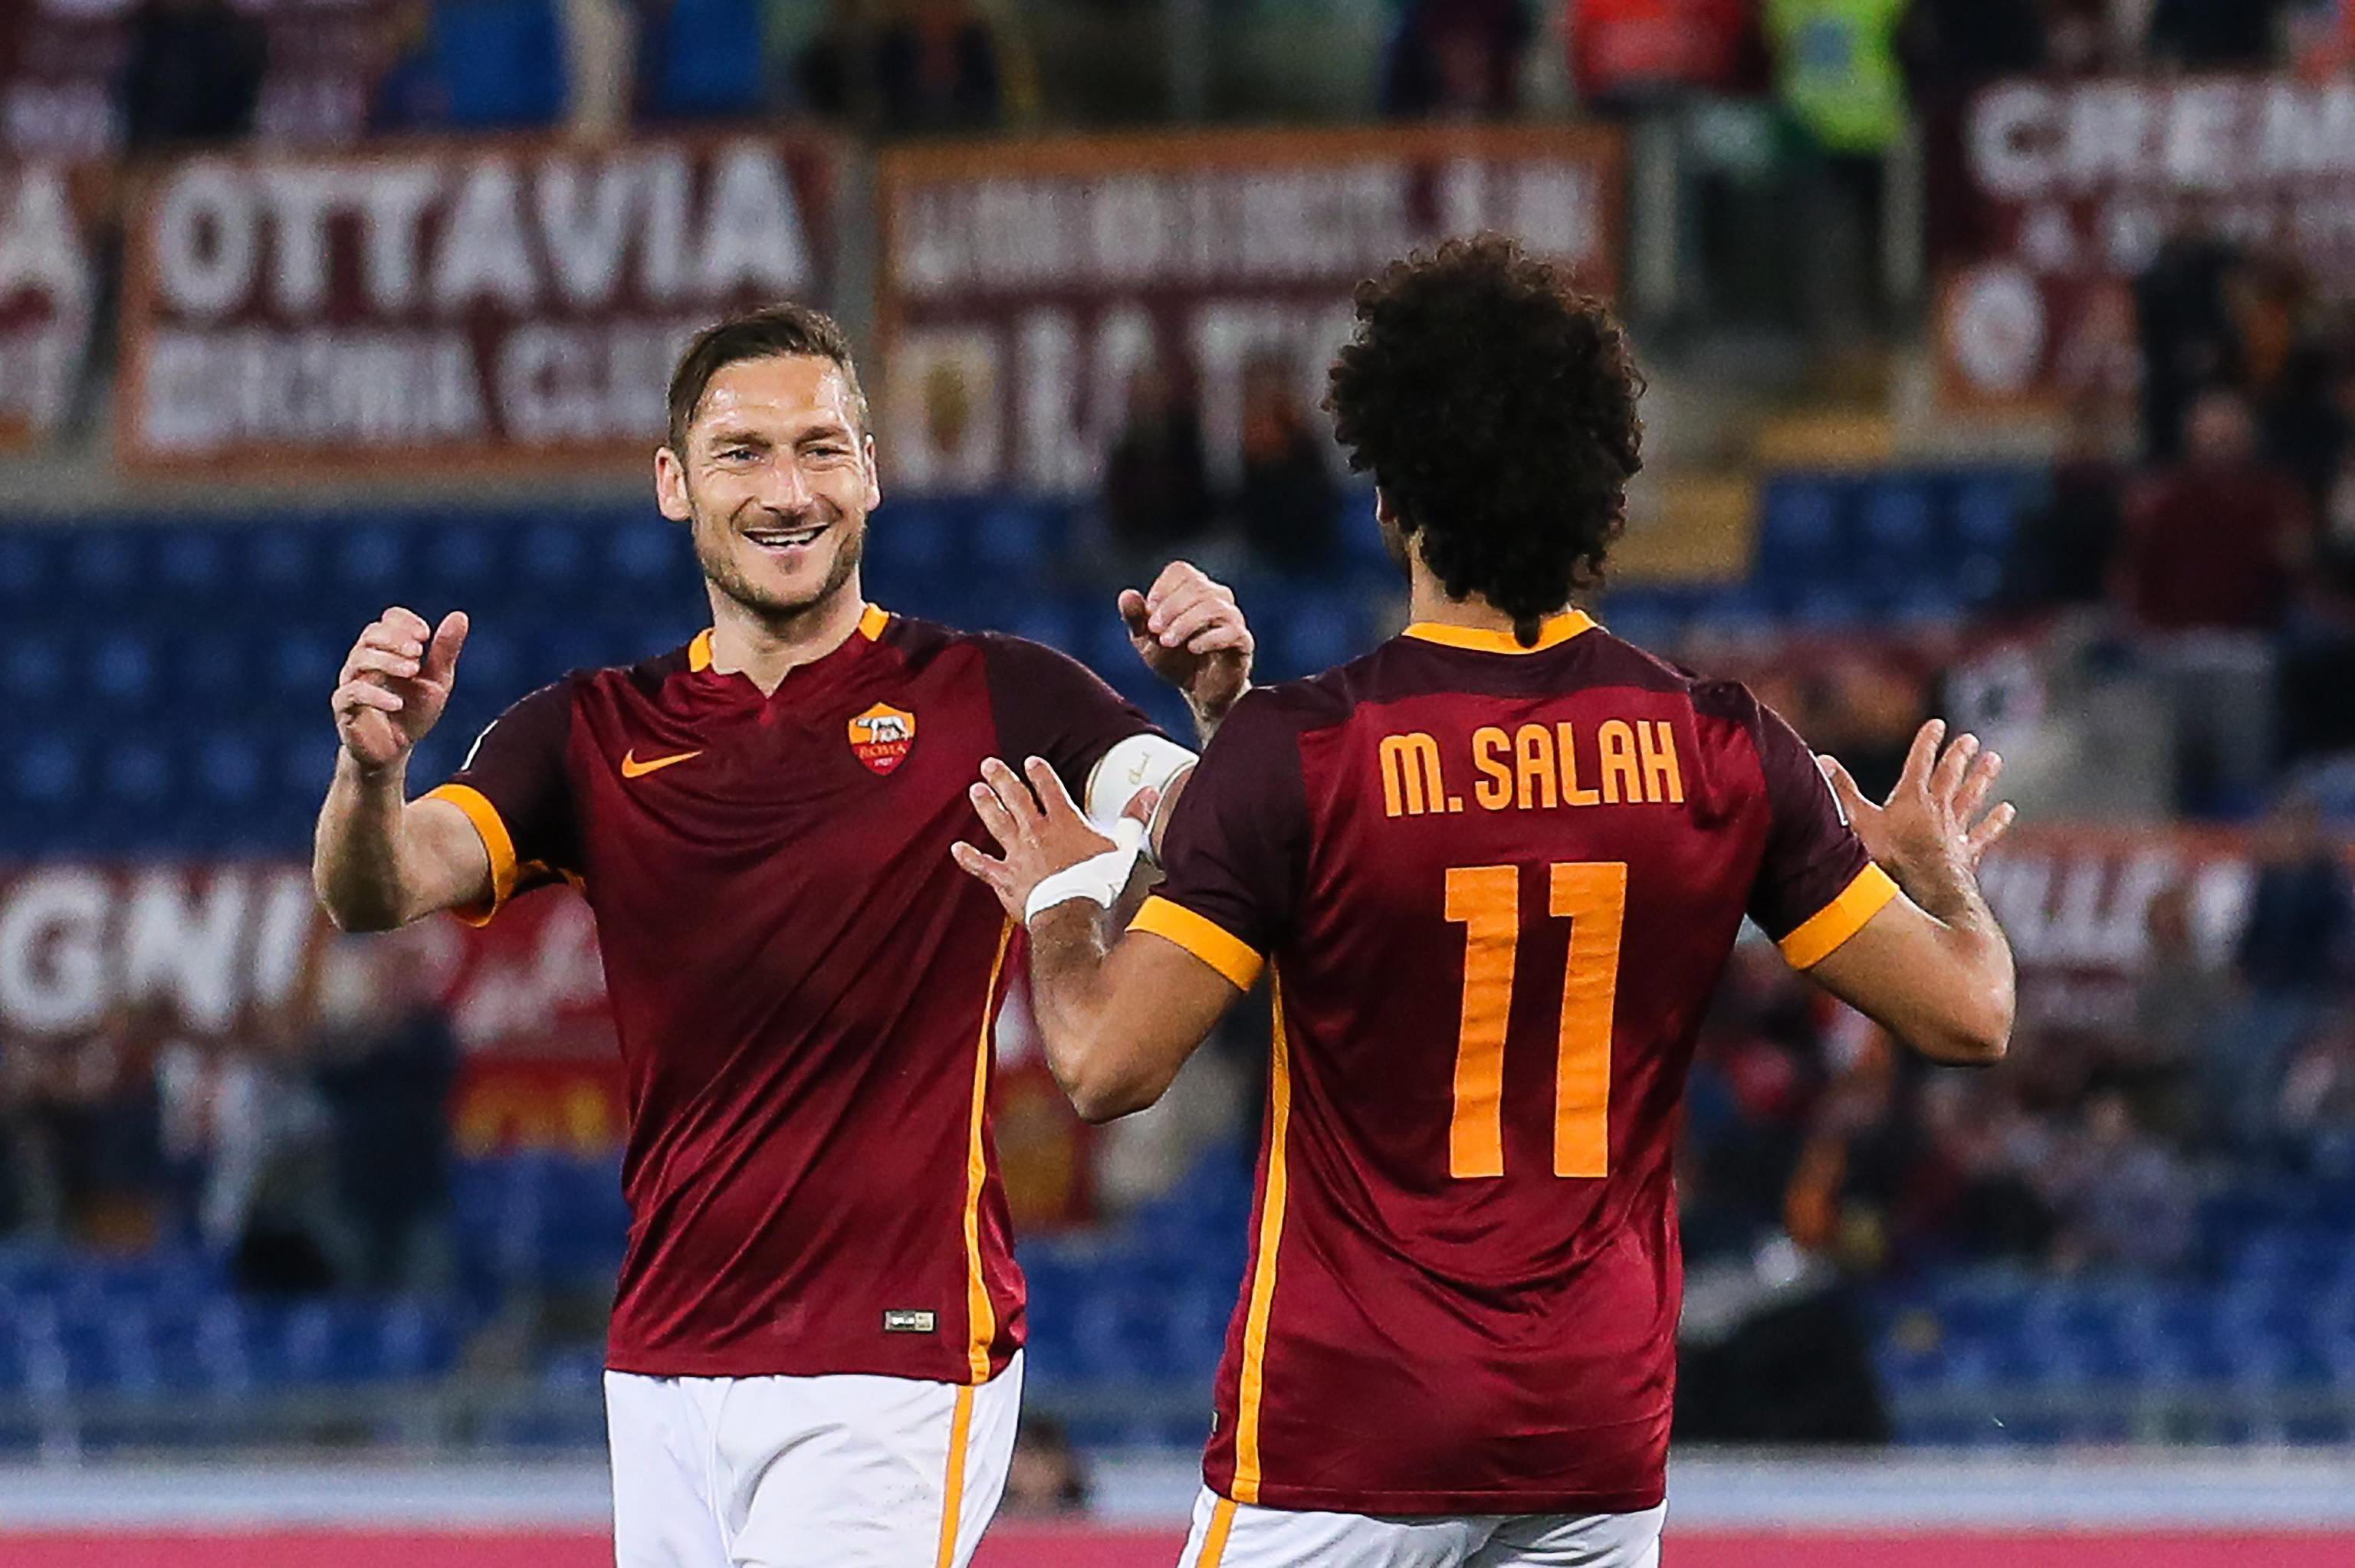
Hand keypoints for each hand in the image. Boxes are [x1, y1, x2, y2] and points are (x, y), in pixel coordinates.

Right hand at [334, 607, 467, 773]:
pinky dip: (376, 695)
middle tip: (419, 652)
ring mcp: (351, 682)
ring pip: (359, 659)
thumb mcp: (437, 681)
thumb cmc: (413, 713)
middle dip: (396, 639)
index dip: (404, 622)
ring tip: (413, 671)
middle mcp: (364, 661)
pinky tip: (398, 703)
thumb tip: (460, 615)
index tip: (425, 635)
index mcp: (386, 651)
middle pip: (371, 635)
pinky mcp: (344, 707)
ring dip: (388, 661)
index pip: (387, 620)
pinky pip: (352, 693)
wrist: (395, 751)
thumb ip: (444, 651)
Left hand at [951, 757, 1127, 920]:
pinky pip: (983, 866)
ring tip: (975, 790)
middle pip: (1016, 799)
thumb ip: (1133, 819)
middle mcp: (1036, 832)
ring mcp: (1017, 855)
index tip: (1030, 762)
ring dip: (986, 805)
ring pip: (997, 823)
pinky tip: (957, 848)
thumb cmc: (1098, 883)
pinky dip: (969, 858)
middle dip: (1002, 779)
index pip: (1049, 789)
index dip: (1039, 773)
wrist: (1072, 913)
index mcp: (1063, 822)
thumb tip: (1149, 794)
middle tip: (988, 765)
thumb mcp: (1123, 848)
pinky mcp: (1005, 878)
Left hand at [1120, 562, 1251, 724]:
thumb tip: (1127, 595)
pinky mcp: (1243, 641)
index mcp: (1194, 589)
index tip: (1149, 611)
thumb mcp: (1147, 640)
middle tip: (1153, 630)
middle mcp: (1217, 598)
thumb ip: (1136, 618)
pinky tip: (1192, 648)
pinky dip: (1208, 638)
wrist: (1198, 691)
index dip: (1162, 588)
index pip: (1181, 571)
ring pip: (1214, 606)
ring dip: (1185, 623)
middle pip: (1196, 586)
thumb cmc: (1174, 659)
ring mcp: (1233, 618)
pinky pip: (1232, 631)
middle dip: (1170, 608)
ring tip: (1167, 641)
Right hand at [1819, 720, 2016, 879]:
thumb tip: (1822, 759)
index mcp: (1911, 798)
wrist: (1924, 890)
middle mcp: (1937, 810)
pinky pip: (1984, 833)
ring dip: (1982, 779)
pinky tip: (2007, 810)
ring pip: (1971, 798)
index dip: (1928, 742)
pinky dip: (1995, 822)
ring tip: (1995, 760)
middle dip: (1959, 757)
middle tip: (1971, 740)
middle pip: (1950, 776)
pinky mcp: (1966, 854)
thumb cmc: (1888, 858)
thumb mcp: (1857, 821)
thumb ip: (1841, 790)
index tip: (1938, 724)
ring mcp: (1954, 832)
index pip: (1920, 762)